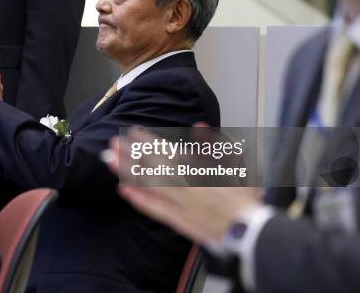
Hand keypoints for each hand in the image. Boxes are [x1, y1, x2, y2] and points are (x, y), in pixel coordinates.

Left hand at [105, 127, 260, 244]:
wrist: (251, 232)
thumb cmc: (243, 199)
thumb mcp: (234, 164)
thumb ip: (215, 144)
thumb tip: (199, 126)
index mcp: (199, 169)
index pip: (168, 150)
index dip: (149, 140)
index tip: (133, 131)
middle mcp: (186, 185)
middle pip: (152, 166)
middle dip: (131, 153)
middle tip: (112, 143)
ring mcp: (181, 204)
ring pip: (149, 185)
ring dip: (127, 172)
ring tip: (109, 161)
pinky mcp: (179, 221)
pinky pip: (155, 209)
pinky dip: (139, 200)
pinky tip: (123, 191)